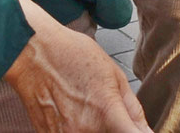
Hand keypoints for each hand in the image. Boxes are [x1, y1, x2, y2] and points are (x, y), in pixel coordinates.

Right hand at [4, 1, 149, 132]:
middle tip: (113, 116)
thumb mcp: (114, 74)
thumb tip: (145, 131)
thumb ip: (132, 108)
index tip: (138, 130)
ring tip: (89, 110)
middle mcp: (85, 131)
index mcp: (106, 113)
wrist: (33, 53)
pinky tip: (75, 115)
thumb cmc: (73, 56)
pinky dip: (79, 130)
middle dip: (117, 130)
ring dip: (97, 130)